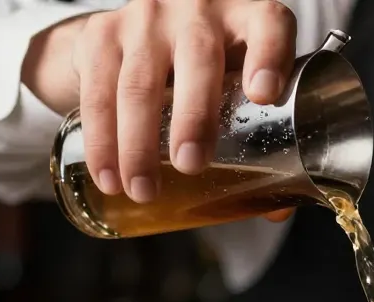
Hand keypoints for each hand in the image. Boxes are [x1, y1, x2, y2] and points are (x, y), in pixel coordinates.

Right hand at [22, 0, 297, 202]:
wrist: (144, 32)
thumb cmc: (213, 66)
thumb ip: (264, 137)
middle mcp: (199, 7)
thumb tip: (276, 210)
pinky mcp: (103, 34)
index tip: (263, 94)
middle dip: (194, 116)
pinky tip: (108, 175)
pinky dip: (102, 139)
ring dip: (138, 143)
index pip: (269, 25)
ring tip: (143, 189)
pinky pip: (97, 91)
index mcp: (249, 16)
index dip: (269, 56)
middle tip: (190, 164)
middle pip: (198, 58)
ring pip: (139, 82)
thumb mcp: (241, 84)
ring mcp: (147, 17)